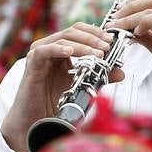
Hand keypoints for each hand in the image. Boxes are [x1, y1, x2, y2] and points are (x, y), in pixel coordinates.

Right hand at [0, 23, 116, 151]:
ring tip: (97, 54)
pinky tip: (70, 52)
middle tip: (107, 47)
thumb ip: (99, 77)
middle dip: (92, 38)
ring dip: (82, 44)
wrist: (37, 120)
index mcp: (61, 51)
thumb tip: (120, 72)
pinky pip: (43, 51)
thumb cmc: (54, 102)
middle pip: (72, 32)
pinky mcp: (31, 65)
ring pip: (61, 39)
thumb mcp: (82, 86)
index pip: (79, 31)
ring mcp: (39, 55)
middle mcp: (50, 49)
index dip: (95, 32)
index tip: (111, 40)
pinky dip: (57, 49)